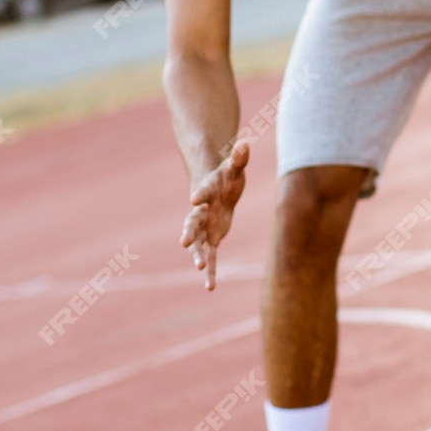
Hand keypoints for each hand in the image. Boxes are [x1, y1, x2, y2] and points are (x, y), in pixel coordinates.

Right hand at [181, 140, 248, 289]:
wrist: (218, 190)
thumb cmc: (226, 177)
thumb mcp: (235, 167)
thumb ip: (239, 158)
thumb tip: (246, 143)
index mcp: (206, 192)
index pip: (202, 192)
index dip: (200, 194)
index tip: (195, 197)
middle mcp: (201, 212)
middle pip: (192, 222)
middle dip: (189, 232)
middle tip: (184, 242)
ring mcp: (204, 228)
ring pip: (198, 244)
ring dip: (198, 255)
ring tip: (200, 267)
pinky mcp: (211, 240)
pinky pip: (210, 257)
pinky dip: (210, 271)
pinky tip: (210, 287)